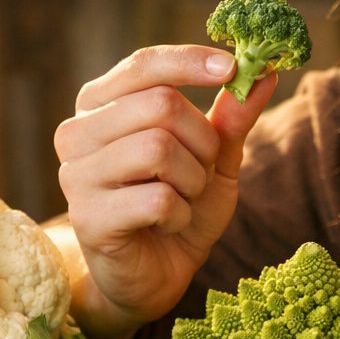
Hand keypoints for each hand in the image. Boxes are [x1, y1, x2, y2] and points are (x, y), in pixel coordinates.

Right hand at [54, 45, 275, 338]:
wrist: (156, 276)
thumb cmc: (180, 209)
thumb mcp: (213, 159)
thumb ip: (231, 117)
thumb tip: (264, 71)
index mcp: (101, 105)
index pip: (143, 65)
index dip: (189, 62)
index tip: (232, 67)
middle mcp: (77, 133)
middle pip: (160, 105)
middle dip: (201, 140)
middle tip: (201, 171)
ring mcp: (75, 175)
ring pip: (158, 148)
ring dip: (192, 179)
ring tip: (183, 200)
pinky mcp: (87, 217)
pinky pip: (157, 199)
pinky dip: (180, 214)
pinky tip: (169, 225)